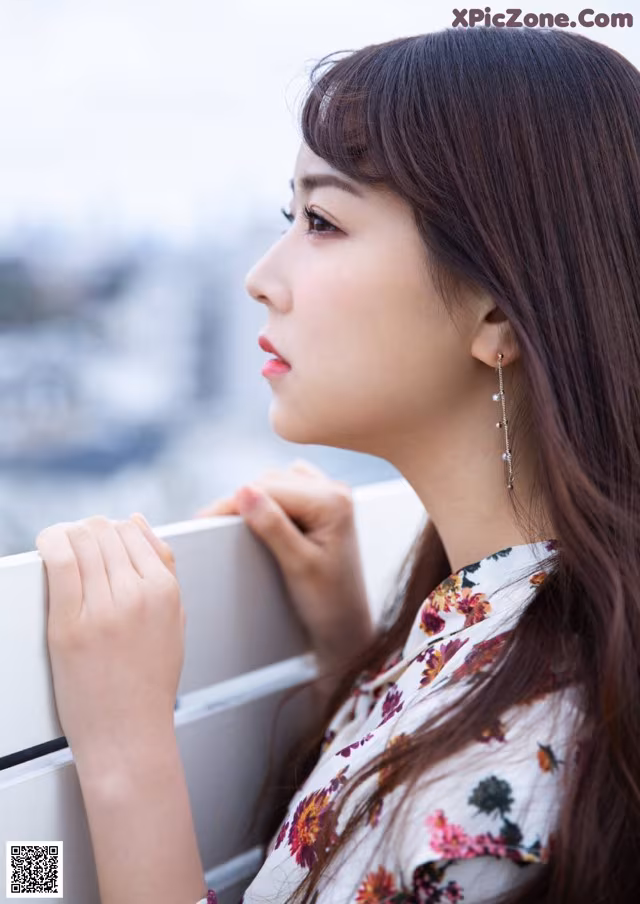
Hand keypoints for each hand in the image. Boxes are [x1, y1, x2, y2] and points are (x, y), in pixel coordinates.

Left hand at [36, 513, 184, 773]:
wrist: (129, 735)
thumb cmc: (149, 684)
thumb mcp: (174, 620)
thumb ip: (164, 568)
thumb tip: (137, 522)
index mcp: (166, 591)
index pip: (133, 533)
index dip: (111, 529)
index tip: (98, 537)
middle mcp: (138, 595)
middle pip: (106, 532)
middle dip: (89, 531)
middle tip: (78, 542)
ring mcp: (103, 610)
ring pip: (83, 541)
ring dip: (68, 534)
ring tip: (61, 542)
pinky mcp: (69, 626)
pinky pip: (60, 563)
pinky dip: (50, 544)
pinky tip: (47, 543)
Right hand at [194, 459, 374, 673]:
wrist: (347, 627)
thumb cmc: (330, 603)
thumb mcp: (298, 565)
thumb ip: (272, 526)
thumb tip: (243, 492)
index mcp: (332, 502)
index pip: (270, 489)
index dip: (233, 502)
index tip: (203, 518)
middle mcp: (335, 492)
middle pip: (272, 482)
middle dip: (241, 500)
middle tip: (209, 522)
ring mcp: (331, 498)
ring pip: (278, 482)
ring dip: (255, 498)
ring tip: (232, 522)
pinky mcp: (324, 508)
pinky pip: (290, 490)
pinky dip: (271, 500)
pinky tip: (260, 516)